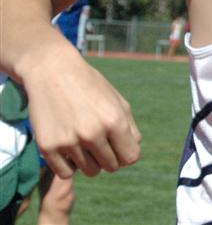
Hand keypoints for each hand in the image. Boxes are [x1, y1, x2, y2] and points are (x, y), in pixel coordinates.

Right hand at [21, 43, 141, 177]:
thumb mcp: (117, 101)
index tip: (119, 147)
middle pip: (111, 167)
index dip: (126, 154)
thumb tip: (131, 156)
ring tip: (84, 141)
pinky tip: (69, 147)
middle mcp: (92, 133)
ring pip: (90, 171)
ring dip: (90, 161)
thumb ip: (129, 129)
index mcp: (114, 120)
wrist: (52, 71)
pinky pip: (66, 172)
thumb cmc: (89, 87)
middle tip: (100, 142)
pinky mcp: (47, 147)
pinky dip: (70, 165)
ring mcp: (69, 141)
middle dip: (109, 157)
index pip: (131, 157)